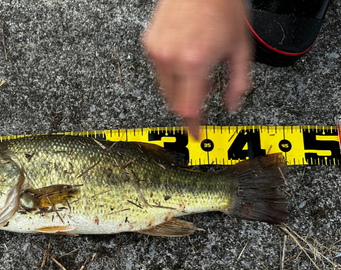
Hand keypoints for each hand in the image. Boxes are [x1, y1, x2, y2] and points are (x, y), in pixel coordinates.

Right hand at [142, 0, 251, 137]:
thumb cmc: (222, 6)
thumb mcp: (240, 47)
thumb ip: (238, 83)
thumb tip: (233, 106)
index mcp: (194, 62)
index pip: (188, 109)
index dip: (192, 126)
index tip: (195, 136)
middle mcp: (170, 59)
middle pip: (174, 102)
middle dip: (190, 104)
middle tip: (204, 91)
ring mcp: (156, 51)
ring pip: (164, 89)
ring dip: (180, 90)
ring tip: (197, 70)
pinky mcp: (149, 44)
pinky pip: (159, 71)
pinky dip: (171, 73)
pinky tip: (185, 58)